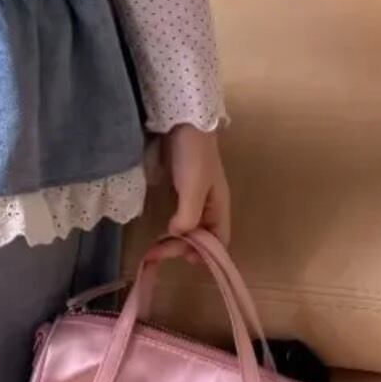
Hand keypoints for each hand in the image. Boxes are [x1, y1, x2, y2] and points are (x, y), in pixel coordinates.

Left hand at [150, 124, 230, 263]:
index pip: (220, 240)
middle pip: (204, 236)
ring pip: (191, 226)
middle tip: (161, 252)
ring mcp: (195, 195)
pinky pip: (180, 213)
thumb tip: (178, 235)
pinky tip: (162, 229)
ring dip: (178, 238)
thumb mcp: (193, 189)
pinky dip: (173, 224)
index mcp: (220, 206)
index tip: (185, 260)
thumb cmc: (193, 156)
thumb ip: (188, 216)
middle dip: (186, 247)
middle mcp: (210, 204)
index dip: (207, 255)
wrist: (182, 121)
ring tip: (159, 247)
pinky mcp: (180, 186)